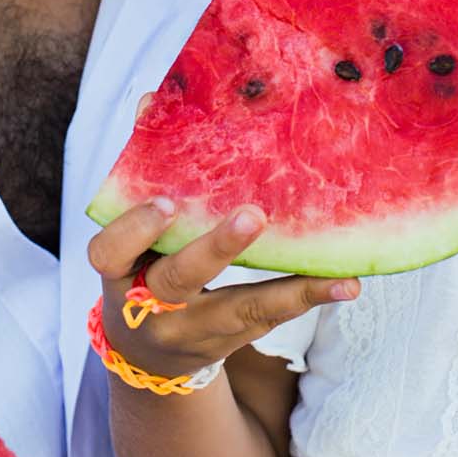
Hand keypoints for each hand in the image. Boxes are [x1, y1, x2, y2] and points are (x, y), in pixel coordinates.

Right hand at [86, 110, 358, 378]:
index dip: (136, 230)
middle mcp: (152, 307)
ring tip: (335, 276)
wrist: (147, 356)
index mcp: (120, 272)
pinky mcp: (231, 339)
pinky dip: (309, 298)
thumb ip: (144, 174)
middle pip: (178, 280)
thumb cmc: (139, 270)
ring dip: (289, 290)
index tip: (167, 203)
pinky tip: (346, 285)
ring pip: (241, 311)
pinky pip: (272, 319)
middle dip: (215, 249)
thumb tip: (153, 100)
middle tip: (252, 216)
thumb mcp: (129, 236)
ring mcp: (195, 330)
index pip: (111, 254)